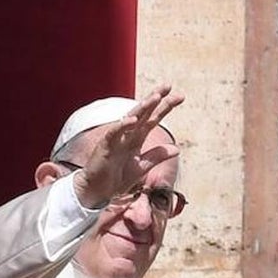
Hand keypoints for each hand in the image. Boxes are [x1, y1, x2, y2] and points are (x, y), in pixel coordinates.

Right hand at [72, 84, 184, 208]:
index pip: (153, 119)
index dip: (165, 107)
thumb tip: (177, 148)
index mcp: (136, 138)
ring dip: (142, 107)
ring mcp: (116, 138)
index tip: (179, 96)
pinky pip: (114, 133)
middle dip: (155, 99)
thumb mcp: (142, 167)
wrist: (98, 191)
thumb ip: (157, 156)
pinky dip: (123, 126)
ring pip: (130, 118)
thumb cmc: (117, 178)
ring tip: (155, 98)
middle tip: (168, 86)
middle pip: (143, 113)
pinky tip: (132, 120)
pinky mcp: (105, 145)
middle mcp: (127, 134)